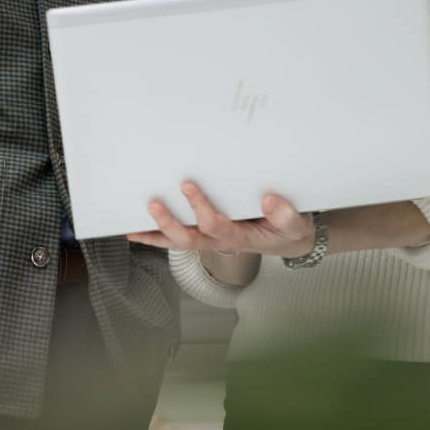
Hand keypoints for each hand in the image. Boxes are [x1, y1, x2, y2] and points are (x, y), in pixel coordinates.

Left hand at [128, 181, 315, 257]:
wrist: (287, 240)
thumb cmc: (287, 230)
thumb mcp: (295, 224)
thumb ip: (286, 216)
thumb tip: (269, 200)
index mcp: (241, 237)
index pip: (217, 227)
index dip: (201, 210)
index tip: (188, 187)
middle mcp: (220, 241)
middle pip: (190, 239)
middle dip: (169, 223)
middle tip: (154, 203)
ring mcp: (210, 239)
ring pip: (179, 241)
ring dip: (156, 234)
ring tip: (133, 226)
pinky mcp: (204, 235)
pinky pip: (177, 239)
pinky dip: (156, 237)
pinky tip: (138, 231)